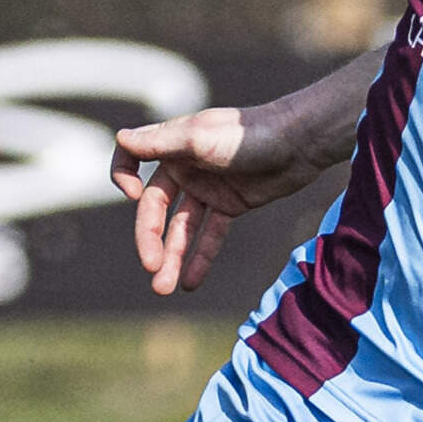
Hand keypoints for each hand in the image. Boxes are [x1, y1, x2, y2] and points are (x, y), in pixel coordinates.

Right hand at [111, 103, 320, 295]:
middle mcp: (185, 168)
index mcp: (171, 146)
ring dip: (172, 257)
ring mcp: (208, 188)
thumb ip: (162, 143)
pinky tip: (191, 283)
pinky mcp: (231, 205)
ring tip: (164, 288)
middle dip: (150, 239)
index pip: (132, 158)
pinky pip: (210, 234)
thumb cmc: (250, 133)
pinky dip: (201, 257)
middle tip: (151, 268)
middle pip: (156, 208)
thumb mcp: (201, 139)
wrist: (301, 142)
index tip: (133, 194)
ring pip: (182, 227)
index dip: (124, 175)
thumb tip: (121, 137)